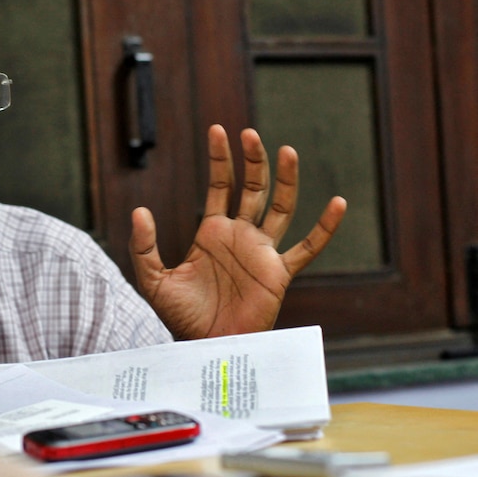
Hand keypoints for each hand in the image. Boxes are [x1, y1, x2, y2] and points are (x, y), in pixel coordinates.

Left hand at [129, 124, 346, 338]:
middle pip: (252, 188)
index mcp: (212, 232)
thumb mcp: (153, 279)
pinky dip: (324, 228)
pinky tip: (338, 204)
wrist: (204, 346)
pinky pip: (307, 248)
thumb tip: (139, 210)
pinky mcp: (278, 274)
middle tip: (249, 132)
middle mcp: (240, 236)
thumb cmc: (180, 316)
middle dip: (252, 161)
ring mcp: (261, 252)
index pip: (220, 185)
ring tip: (286, 151)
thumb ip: (143, 246)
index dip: (220, 159)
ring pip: (280, 208)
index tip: (217, 130)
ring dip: (284, 180)